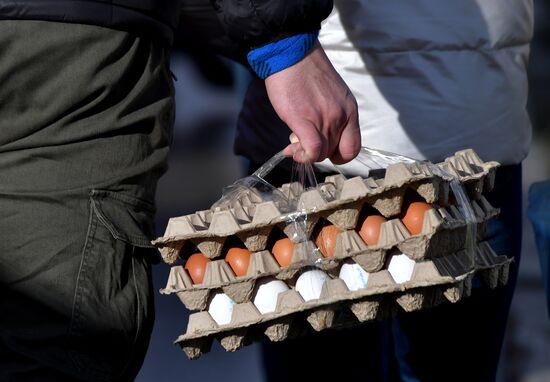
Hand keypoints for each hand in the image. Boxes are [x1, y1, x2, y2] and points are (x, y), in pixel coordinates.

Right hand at [264, 41, 360, 163]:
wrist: (292, 54)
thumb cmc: (306, 72)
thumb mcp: (331, 95)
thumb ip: (329, 116)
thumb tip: (314, 136)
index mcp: (350, 110)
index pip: (353, 148)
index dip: (337, 154)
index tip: (323, 149)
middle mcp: (341, 117)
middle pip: (334, 152)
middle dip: (316, 153)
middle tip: (301, 142)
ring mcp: (325, 120)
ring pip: (321, 154)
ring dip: (305, 153)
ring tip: (292, 140)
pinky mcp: (305, 121)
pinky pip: (312, 151)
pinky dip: (304, 156)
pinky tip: (293, 151)